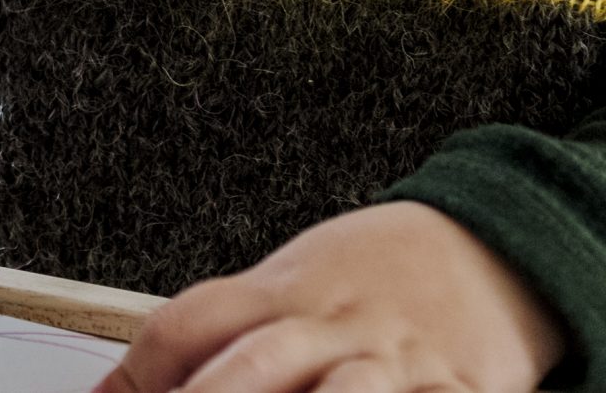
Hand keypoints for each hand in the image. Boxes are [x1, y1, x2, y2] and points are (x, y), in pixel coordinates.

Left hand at [99, 201, 564, 392]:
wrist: (485, 246)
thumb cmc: (371, 276)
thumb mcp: (291, 283)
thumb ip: (230, 331)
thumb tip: (148, 380)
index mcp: (279, 293)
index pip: (188, 324)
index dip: (139, 372)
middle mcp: (331, 326)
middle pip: (253, 365)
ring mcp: (394, 362)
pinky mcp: (458, 390)